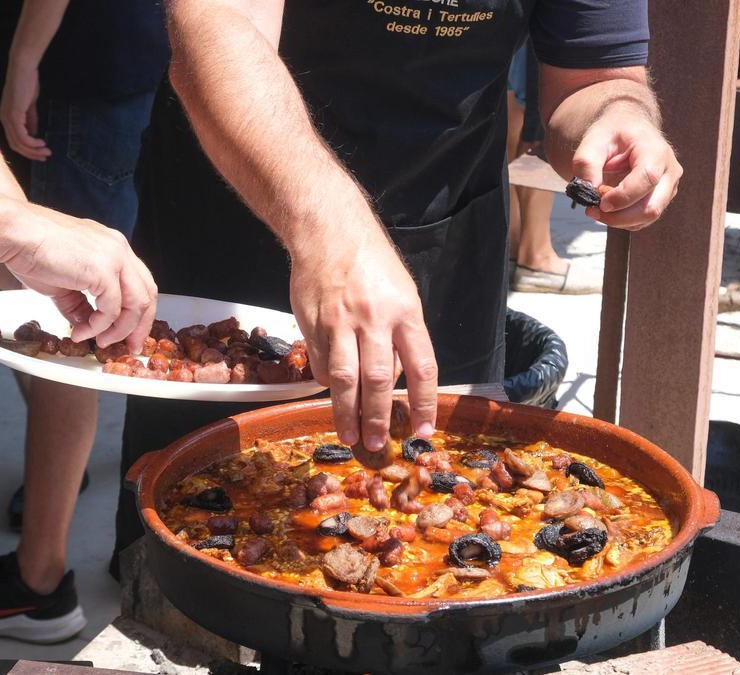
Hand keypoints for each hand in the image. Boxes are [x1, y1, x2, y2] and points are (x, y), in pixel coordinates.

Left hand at [0, 63, 49, 160]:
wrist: (23, 68)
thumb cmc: (27, 82)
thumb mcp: (30, 104)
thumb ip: (30, 119)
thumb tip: (34, 132)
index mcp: (7, 117)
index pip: (15, 140)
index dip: (28, 149)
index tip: (41, 152)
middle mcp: (4, 119)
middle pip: (15, 145)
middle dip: (31, 154)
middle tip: (45, 157)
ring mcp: (8, 118)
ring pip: (19, 143)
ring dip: (34, 150)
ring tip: (46, 151)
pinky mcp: (14, 115)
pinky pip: (22, 136)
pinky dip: (32, 143)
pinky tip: (42, 142)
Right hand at [1, 203, 156, 350]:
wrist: (14, 234)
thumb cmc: (32, 251)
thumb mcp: (64, 282)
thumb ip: (80, 303)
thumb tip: (86, 327)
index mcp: (114, 247)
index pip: (140, 282)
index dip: (139, 312)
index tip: (131, 333)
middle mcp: (120, 249)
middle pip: (147, 294)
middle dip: (140, 326)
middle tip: (129, 346)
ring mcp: (115, 257)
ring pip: (136, 304)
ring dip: (119, 330)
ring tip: (99, 341)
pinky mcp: (103, 270)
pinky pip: (111, 309)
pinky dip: (99, 327)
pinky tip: (81, 332)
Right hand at [289, 231, 438, 452]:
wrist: (329, 232)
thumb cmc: (372, 264)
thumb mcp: (403, 293)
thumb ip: (403, 335)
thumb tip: (396, 380)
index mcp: (406, 313)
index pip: (422, 367)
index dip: (425, 402)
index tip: (424, 430)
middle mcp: (375, 319)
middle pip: (380, 380)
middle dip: (379, 417)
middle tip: (378, 445)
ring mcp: (341, 323)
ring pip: (345, 378)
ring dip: (347, 413)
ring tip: (351, 436)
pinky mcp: (314, 324)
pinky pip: (322, 364)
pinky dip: (328, 383)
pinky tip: (332, 392)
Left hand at [573, 110, 680, 229]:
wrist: (629, 129)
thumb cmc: (613, 133)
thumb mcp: (594, 140)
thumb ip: (587, 163)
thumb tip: (587, 189)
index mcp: (656, 152)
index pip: (647, 180)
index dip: (623, 197)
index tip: (599, 202)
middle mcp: (669, 171)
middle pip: (651, 207)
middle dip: (619, 217)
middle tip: (592, 210)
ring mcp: (668, 186)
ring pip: (648, 217)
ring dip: (619, 220)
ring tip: (596, 208)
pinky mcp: (661, 198)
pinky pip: (644, 219)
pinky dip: (624, 220)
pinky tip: (608, 208)